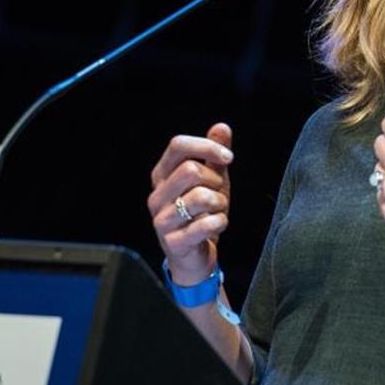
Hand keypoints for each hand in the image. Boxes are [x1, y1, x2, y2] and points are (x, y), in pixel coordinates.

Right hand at [148, 123, 233, 284]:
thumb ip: (214, 154)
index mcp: (162, 175)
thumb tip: (221, 127)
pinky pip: (207, 224)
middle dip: (215, 181)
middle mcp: (157, 196)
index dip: (206, 146)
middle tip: (218, 194)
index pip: (178, 145)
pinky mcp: (173, 242)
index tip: (227, 157)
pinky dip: (220, 223)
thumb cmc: (202, 213)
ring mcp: (161, 220)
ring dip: (220, 204)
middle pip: (191, 170)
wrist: (195, 257)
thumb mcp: (212, 180)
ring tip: (216, 212)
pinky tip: (215, 227)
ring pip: (200, 197)